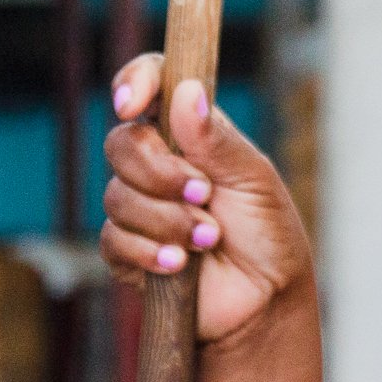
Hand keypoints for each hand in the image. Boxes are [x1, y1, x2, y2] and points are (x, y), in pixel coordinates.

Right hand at [101, 54, 315, 342]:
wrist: (267, 298)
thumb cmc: (268, 232)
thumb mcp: (254, 180)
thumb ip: (218, 140)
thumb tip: (187, 92)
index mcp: (189, 133)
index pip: (149, 87)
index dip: (134, 83)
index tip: (133, 103)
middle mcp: (158, 164)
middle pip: (122, 144)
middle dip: (161, 171)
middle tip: (204, 194)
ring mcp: (140, 207)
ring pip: (118, 196)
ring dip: (168, 220)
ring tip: (210, 239)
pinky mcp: (128, 251)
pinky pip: (113, 240)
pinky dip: (149, 250)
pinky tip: (179, 264)